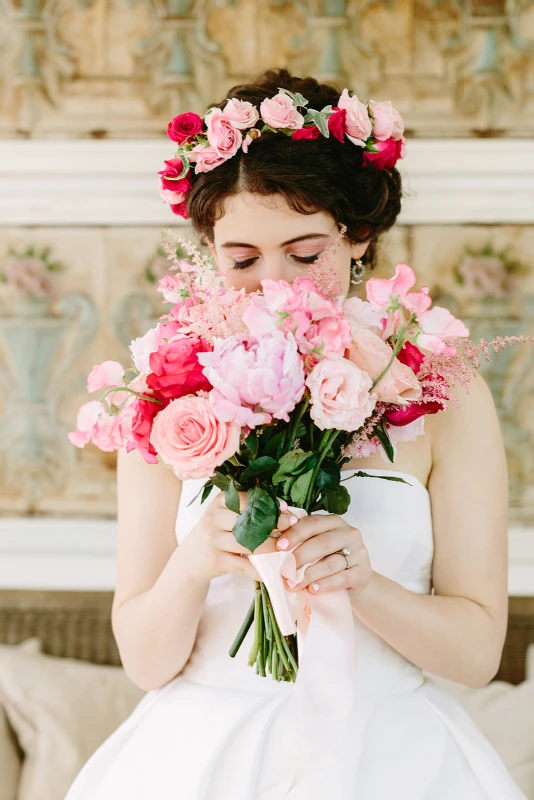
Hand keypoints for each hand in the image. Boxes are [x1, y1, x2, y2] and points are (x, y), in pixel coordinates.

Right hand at [180, 491, 296, 583]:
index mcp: (219, 502)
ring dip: (271, 547)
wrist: (190, 560)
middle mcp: (213, 518)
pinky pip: (243, 566)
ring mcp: (212, 540)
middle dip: (274, 524)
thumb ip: (245, 509)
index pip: (246, 499)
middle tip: (293, 527)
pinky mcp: (215, 560)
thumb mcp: (224, 515)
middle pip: (249, 521)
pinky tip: (273, 571)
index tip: (285, 507)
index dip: (267, 503)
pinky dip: (260, 570)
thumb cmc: (216, 533)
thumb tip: (283, 508)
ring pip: (249, 544)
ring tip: (286, 549)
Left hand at [275, 513, 371, 595]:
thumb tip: (274, 538)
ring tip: (293, 584)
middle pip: (322, 543)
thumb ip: (300, 539)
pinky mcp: (364, 572)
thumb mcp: (316, 545)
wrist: (355, 579)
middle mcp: (349, 533)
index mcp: (334, 522)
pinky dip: (326, 584)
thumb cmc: (329, 558)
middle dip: (300, 556)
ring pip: (331, 562)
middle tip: (284, 568)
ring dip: (309, 574)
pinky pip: (343, 578)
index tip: (279, 546)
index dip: (295, 534)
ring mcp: (359, 553)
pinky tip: (313, 589)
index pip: (312, 523)